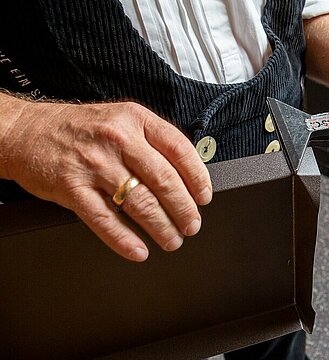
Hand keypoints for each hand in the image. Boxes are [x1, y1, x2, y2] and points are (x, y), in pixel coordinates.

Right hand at [0, 97, 211, 261]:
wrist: (26, 130)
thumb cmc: (79, 128)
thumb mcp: (121, 119)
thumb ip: (152, 141)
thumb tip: (187, 174)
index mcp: (135, 120)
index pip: (179, 149)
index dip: (198, 177)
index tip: (205, 197)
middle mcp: (118, 139)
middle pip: (164, 180)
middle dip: (184, 209)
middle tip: (192, 225)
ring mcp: (94, 164)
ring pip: (139, 203)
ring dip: (162, 227)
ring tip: (173, 240)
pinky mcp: (72, 188)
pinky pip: (104, 220)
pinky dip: (124, 240)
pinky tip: (138, 250)